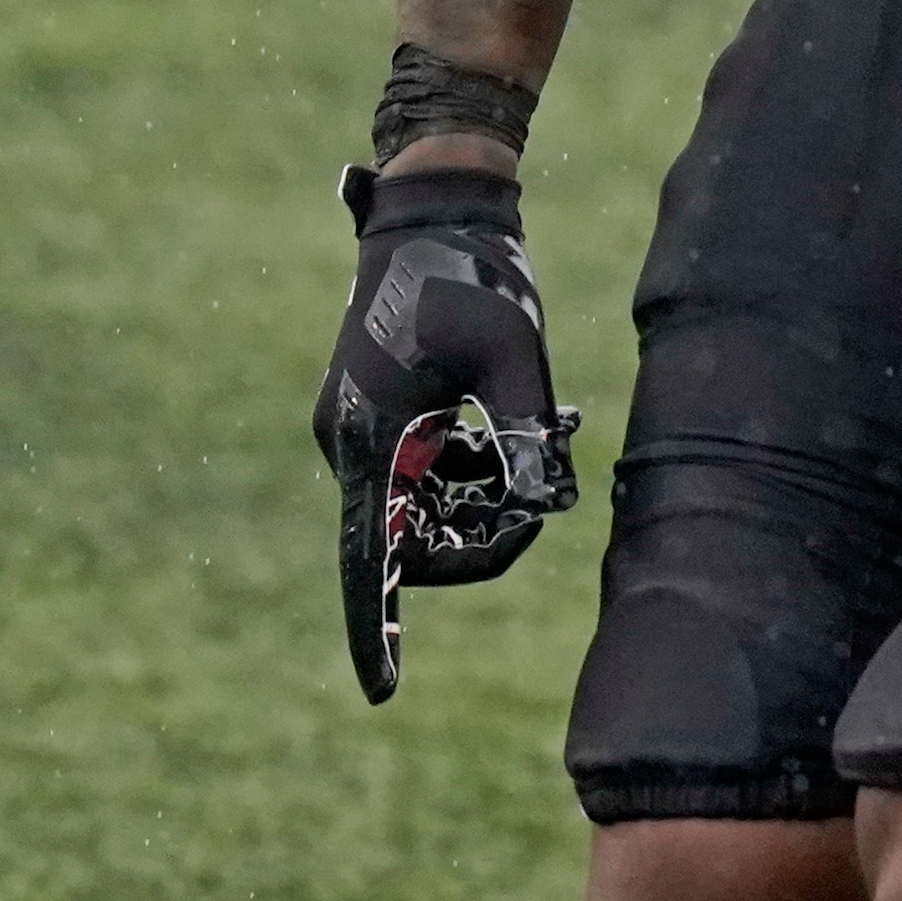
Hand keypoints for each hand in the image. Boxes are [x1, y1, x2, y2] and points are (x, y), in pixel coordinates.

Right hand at [312, 163, 581, 704]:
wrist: (436, 209)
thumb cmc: (475, 274)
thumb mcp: (515, 355)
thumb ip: (526, 437)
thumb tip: (540, 506)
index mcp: (370, 439)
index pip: (369, 558)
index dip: (376, 629)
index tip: (382, 692)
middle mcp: (353, 445)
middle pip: (414, 539)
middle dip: (483, 531)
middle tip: (545, 495)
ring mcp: (364, 432)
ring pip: (428, 506)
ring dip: (484, 493)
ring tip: (548, 428)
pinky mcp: (384, 417)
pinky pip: (428, 474)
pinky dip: (472, 467)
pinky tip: (516, 421)